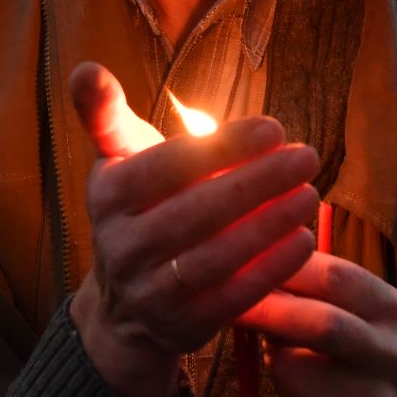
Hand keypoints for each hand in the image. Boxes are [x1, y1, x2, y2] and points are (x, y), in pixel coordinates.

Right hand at [66, 61, 319, 396]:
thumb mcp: (118, 162)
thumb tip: (86, 69)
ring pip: (217, 256)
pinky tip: (303, 240)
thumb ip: (107, 115)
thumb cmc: (137, 211)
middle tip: (307, 156)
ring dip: (270, 224)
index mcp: (108, 195)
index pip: (169, 165)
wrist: (124, 307)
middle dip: (258, 181)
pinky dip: (270, 269)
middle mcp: (120, 246)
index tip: (274, 128)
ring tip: (310, 194)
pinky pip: (232, 297)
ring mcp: (150, 292)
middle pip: (198, 210)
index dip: (223, 146)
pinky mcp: (181, 327)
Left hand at [239, 253, 396, 396]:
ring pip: (295, 374)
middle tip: (235, 311)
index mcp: (391, 308)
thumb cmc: (329, 352)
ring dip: (275, 371)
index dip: (281, 269)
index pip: (333, 275)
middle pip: (323, 323)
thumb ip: (296, 285)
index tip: (241, 268)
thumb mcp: (325, 309)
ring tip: (287, 372)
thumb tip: (244, 259)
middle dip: (270, 315)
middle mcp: (395, 352)